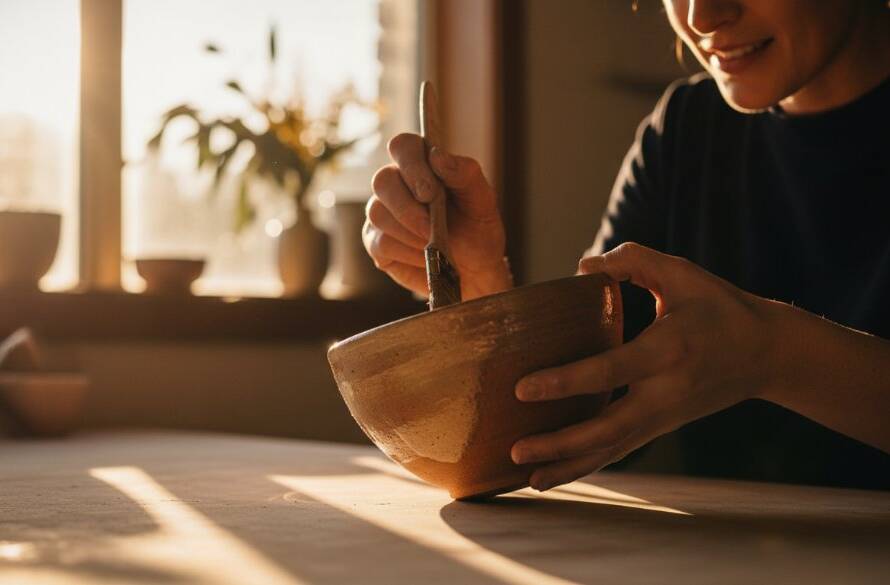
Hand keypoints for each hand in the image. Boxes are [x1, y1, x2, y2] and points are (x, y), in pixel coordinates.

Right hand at [364, 133, 511, 299]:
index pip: (403, 146)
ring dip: (410, 234)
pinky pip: (380, 243)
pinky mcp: (376, 241)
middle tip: (432, 229)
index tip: (430, 193)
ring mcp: (382, 212)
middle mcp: (397, 183)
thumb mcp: (483, 202)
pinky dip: (407, 254)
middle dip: (408, 209)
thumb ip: (465, 174)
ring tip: (434, 246)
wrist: (474, 270)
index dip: (411, 166)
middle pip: (382, 181)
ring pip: (378, 214)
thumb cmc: (477, 229)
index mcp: (423, 164)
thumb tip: (437, 155)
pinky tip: (424, 258)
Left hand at [510, 242, 780, 490]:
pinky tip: (553, 474)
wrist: (767, 354)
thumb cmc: (720, 307)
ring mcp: (663, 416)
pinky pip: (618, 450)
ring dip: (568, 466)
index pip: (609, 372)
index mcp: (666, 351)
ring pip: (611, 450)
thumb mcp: (682, 274)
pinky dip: (586, 464)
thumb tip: (583, 266)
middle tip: (515, 449)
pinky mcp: (661, 426)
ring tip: (525, 477)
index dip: (565, 382)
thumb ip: (634, 261)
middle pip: (606, 430)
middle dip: (560, 444)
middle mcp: (664, 392)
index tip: (522, 389)